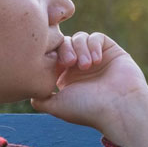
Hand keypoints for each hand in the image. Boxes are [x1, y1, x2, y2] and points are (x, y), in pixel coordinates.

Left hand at [30, 32, 147, 146]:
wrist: (120, 109)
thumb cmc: (88, 109)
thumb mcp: (57, 106)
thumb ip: (40, 99)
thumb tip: (28, 92)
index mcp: (67, 78)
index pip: (53, 55)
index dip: (51, 55)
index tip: (56, 66)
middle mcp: (81, 67)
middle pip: (64, 43)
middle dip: (64, 50)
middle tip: (69, 63)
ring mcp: (96, 58)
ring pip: (79, 38)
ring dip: (80, 49)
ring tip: (86, 66)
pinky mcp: (111, 51)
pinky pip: (97, 37)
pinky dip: (93, 44)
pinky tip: (95, 60)